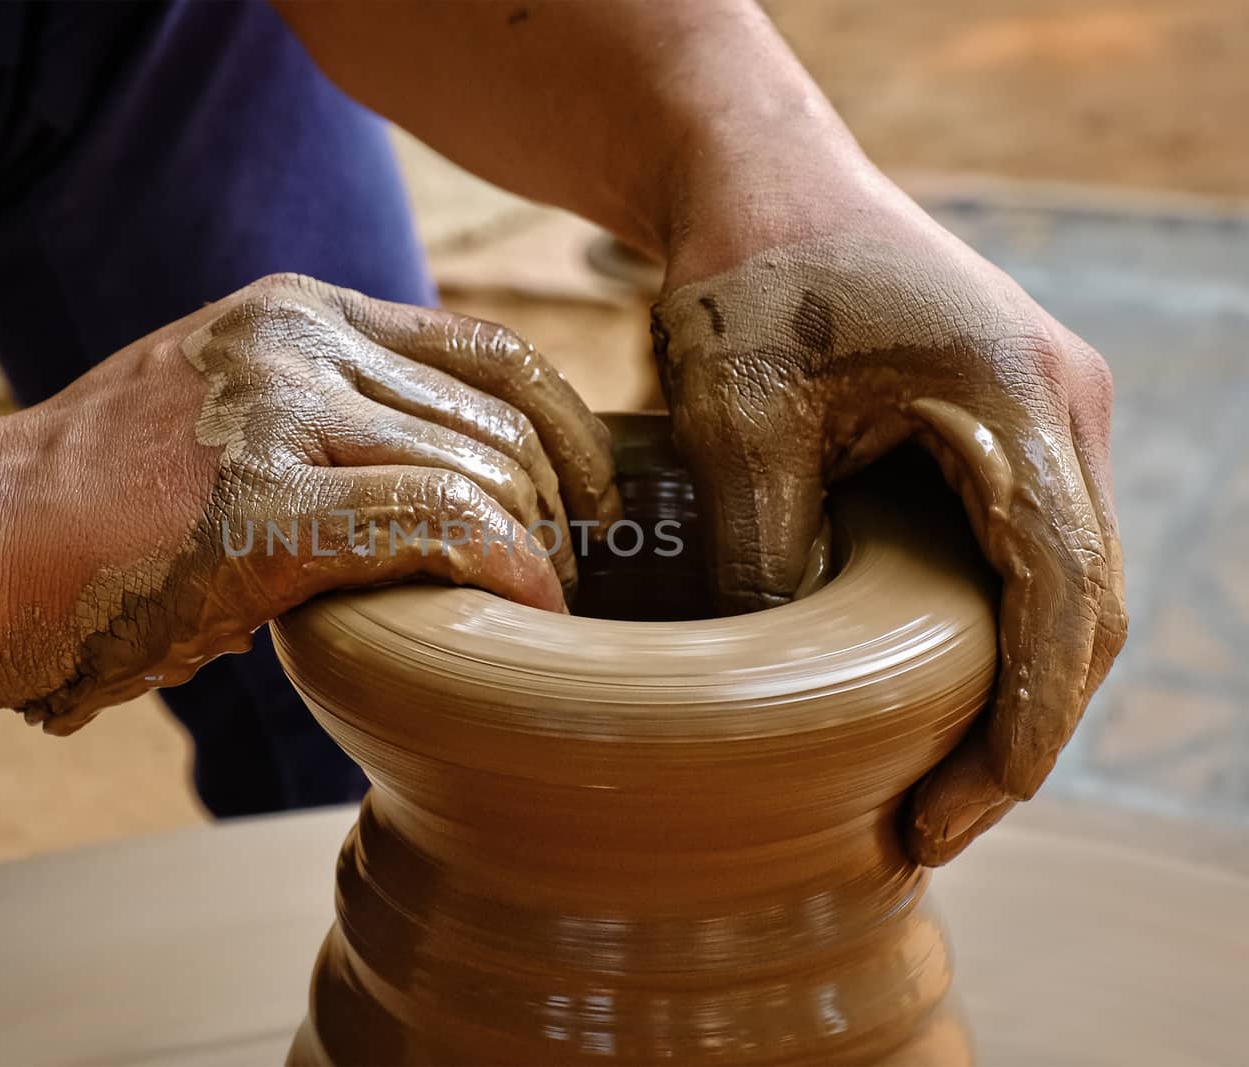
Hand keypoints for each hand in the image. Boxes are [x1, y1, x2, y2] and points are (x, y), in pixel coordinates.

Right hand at [0, 274, 619, 733]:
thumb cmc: (86, 517)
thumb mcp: (221, 425)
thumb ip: (325, 430)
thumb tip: (444, 498)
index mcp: (296, 314)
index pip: (488, 350)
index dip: (567, 430)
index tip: (588, 504)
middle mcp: (297, 339)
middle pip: (502, 417)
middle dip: (557, 510)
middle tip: (558, 583)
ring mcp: (278, 409)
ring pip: (482, 470)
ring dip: (533, 554)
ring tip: (527, 616)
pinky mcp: (262, 501)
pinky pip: (439, 524)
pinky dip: (505, 573)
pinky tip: (525, 619)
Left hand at [653, 198, 1126, 864]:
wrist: (755, 181)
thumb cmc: (746, 278)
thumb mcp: (738, 423)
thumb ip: (769, 555)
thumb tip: (776, 698)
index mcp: (1024, 399)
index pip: (1063, 596)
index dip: (1027, 721)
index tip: (966, 810)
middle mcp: (1062, 407)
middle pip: (1084, 607)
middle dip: (1021, 729)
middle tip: (933, 827)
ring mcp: (1042, 413)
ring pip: (1062, 586)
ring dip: (1011, 688)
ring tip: (932, 788)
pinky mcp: (1003, 423)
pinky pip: (1024, 548)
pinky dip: (989, 631)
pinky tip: (927, 693)